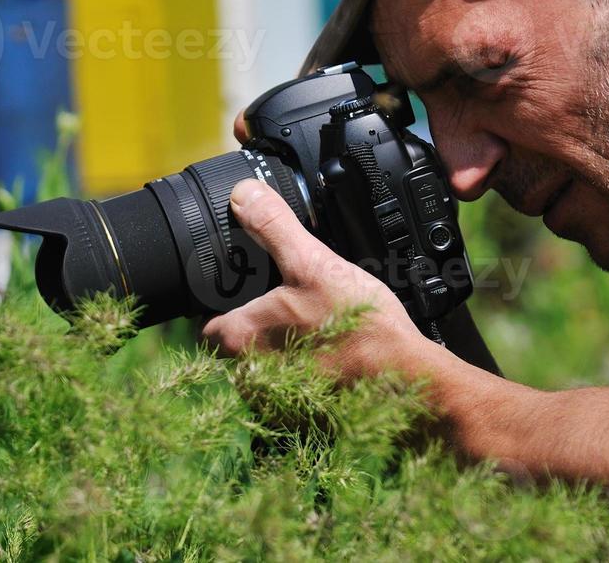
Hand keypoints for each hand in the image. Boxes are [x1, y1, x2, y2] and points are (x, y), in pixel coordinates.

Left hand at [200, 179, 423, 381]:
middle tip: (287, 303)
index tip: (241, 290)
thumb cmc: (357, 326)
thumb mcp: (312, 261)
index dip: (219, 304)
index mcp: (240, 339)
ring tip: (312, 326)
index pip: (206, 323)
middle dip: (255, 325)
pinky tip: (327, 352)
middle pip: (236, 345)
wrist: (403, 379)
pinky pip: (290, 387)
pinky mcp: (302, 414)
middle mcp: (249, 377)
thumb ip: (272, 226)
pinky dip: (303, 369)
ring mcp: (275, 400)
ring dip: (280, 348)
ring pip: (263, 366)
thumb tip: (242, 194)